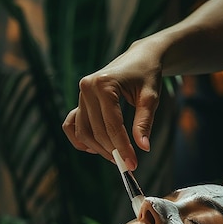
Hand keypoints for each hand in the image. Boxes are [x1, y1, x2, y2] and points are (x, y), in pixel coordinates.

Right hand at [62, 40, 162, 169]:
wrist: (138, 58)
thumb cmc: (146, 75)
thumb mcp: (150, 97)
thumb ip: (144, 122)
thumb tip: (143, 148)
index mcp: (104, 84)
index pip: (112, 125)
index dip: (122, 148)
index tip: (133, 165)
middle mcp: (87, 88)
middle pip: (97, 132)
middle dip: (112, 151)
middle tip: (128, 163)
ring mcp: (81, 95)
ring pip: (84, 132)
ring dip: (99, 149)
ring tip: (117, 156)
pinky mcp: (79, 101)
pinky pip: (72, 126)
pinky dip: (81, 140)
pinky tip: (95, 149)